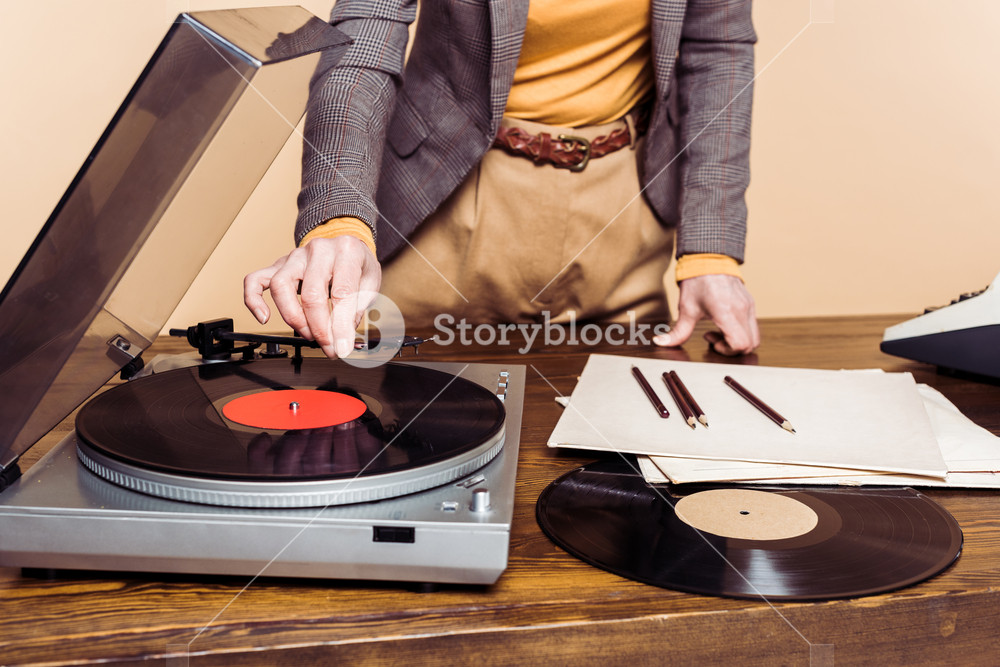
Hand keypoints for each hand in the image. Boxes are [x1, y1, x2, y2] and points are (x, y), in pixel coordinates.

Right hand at [243, 236, 381, 358]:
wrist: (345, 243)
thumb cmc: (357, 264)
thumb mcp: (370, 282)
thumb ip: (358, 308)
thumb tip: (344, 336)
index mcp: (347, 251)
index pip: (341, 293)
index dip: (341, 326)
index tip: (342, 347)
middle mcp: (318, 250)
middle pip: (311, 294)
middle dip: (319, 328)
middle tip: (328, 347)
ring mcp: (295, 256)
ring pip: (281, 286)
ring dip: (293, 318)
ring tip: (307, 334)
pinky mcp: (278, 264)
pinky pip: (255, 280)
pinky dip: (254, 300)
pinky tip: (263, 317)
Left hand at [653, 274, 758, 355]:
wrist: (708, 259)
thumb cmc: (697, 282)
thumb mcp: (686, 309)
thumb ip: (677, 332)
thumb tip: (661, 343)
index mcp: (727, 312)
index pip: (740, 344)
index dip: (727, 350)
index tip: (712, 342)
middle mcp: (742, 310)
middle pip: (750, 344)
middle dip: (732, 349)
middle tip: (714, 339)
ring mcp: (749, 307)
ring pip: (754, 337)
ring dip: (737, 341)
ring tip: (718, 331)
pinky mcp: (751, 304)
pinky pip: (752, 326)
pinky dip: (740, 332)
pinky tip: (723, 323)